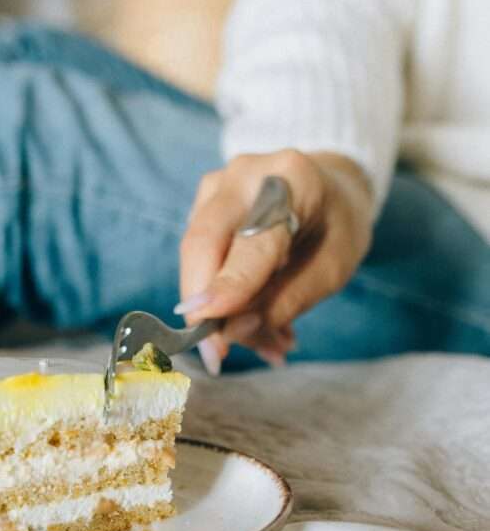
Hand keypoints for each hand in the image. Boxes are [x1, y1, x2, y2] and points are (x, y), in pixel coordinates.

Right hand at [177, 149, 373, 372]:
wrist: (329, 188)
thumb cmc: (336, 227)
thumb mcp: (333, 268)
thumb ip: (287, 299)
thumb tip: (235, 331)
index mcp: (291, 179)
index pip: (252, 240)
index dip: (230, 287)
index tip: (216, 330)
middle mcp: (243, 173)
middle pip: (202, 241)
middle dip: (203, 305)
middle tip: (217, 356)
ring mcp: (215, 187)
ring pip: (194, 256)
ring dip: (215, 309)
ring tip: (262, 341)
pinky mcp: (200, 206)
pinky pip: (198, 259)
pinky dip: (218, 299)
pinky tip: (251, 321)